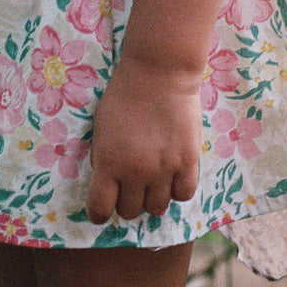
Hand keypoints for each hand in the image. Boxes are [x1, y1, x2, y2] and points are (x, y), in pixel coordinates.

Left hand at [86, 58, 201, 222]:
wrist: (159, 73)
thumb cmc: (124, 95)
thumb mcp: (100, 126)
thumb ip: (102, 156)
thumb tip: (107, 180)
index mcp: (108, 162)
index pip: (100, 208)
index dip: (99, 213)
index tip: (102, 210)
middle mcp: (135, 172)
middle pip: (131, 211)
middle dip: (127, 203)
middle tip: (129, 189)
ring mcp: (164, 169)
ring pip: (157, 208)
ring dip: (152, 199)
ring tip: (152, 183)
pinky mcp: (188, 162)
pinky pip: (183, 194)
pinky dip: (176, 191)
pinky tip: (172, 178)